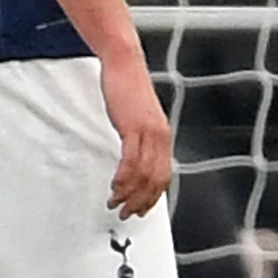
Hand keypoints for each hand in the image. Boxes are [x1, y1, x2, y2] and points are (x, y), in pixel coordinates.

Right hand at [98, 49, 172, 218]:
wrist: (125, 65)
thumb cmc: (128, 87)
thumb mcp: (137, 116)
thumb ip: (139, 137)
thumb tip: (133, 157)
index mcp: (162, 136)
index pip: (163, 175)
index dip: (152, 196)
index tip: (141, 208)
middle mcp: (160, 137)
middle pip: (155, 179)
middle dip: (141, 201)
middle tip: (126, 212)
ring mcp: (149, 132)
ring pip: (144, 174)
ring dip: (129, 193)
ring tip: (115, 202)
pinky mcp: (134, 127)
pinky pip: (131, 160)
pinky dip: (123, 177)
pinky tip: (115, 185)